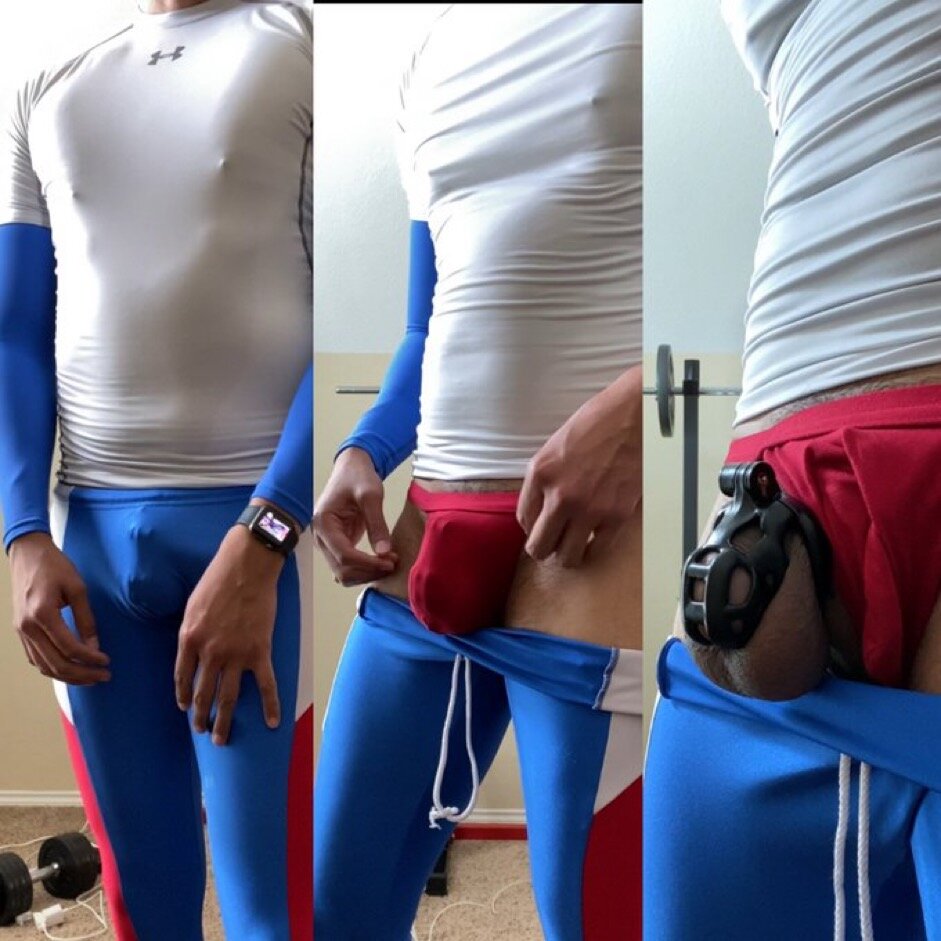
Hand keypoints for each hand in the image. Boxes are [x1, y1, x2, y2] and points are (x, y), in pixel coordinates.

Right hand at [9, 533, 110, 683]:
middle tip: (103, 677)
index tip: (106, 662)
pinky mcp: (20, 631)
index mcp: (42, 614)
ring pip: (43, 665)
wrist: (27, 553)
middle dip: (81, 675)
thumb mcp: (77, 589)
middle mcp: (28, 627)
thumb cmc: (55, 566)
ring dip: (68, 676)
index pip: (69, 647)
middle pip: (55, 664)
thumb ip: (86, 619)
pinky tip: (70, 667)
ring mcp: (21, 631)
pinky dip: (53, 667)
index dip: (89, 659)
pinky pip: (35, 658)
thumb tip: (95, 647)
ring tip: (90, 677)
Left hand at [174, 523, 284, 745]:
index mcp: (189, 640)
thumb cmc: (218, 579)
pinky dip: (271, 705)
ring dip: (224, 721)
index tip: (186, 707)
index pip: (182, 677)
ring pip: (229, 697)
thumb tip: (194, 649)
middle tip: (201, 730)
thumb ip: (191, 631)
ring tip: (221, 739)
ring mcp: (236, 655)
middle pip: (203, 693)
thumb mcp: (192, 605)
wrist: (247, 566)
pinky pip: (266, 685)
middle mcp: (210, 653)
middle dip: (201, 716)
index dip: (184, 695)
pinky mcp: (260, 652)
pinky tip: (273, 722)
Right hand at [313, 447, 397, 585]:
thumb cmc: (358, 477)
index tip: (390, 561)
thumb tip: (384, 552)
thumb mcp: (370, 495)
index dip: (367, 563)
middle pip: (341, 569)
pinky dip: (364, 569)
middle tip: (393, 563)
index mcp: (324, 523)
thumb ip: (377, 523)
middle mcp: (321, 537)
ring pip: (344, 573)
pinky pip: (348, 566)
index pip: (343, 555)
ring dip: (367, 574)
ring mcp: (328, 543)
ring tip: (390, 562)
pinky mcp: (338, 545)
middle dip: (368, 571)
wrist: (351, 469)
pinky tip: (382, 562)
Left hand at [518, 366, 642, 567]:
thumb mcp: (556, 446)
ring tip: (574, 545)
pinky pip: (597, 549)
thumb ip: (546, 478)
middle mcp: (559, 496)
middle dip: (544, 549)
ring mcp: (588, 509)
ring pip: (567, 556)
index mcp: (540, 474)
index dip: (532, 527)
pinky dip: (594, 548)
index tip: (542, 526)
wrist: (636, 417)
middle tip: (554, 543)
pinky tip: (595, 539)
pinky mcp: (616, 516)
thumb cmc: (597, 423)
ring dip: (568, 554)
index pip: (523, 519)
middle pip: (539, 546)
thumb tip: (543, 507)